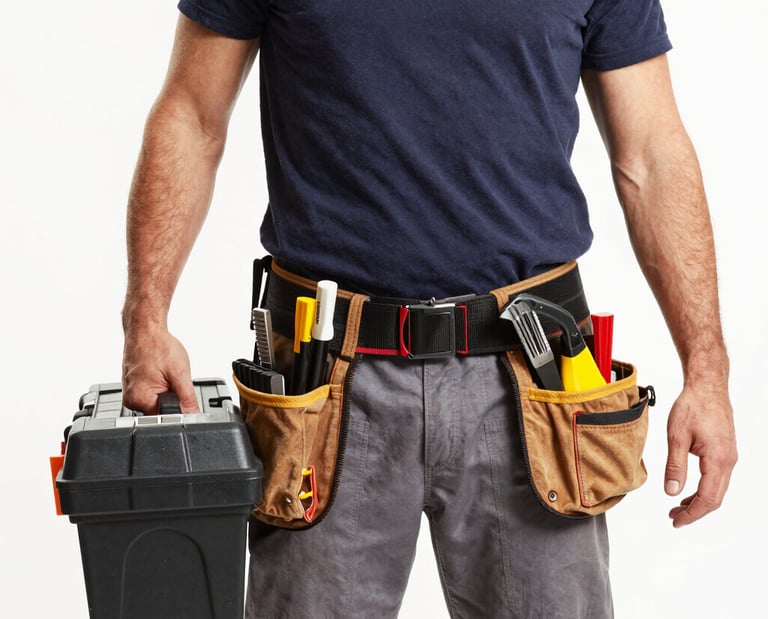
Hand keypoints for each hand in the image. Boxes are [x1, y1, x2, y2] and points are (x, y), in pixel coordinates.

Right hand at [122, 325, 199, 413]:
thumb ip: (187, 398)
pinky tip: (159, 373)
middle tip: (171, 379)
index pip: (165, 417)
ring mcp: (130, 393)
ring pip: (156, 402)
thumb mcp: (180, 373)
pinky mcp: (132, 387)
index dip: (178, 409)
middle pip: (160, 411)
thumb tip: (193, 415)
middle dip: (171, 398)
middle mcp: (131, 399)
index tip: (182, 398)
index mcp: (140, 399)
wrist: (145, 330)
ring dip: (165, 391)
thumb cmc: (158, 345)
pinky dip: (158, 386)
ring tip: (163, 374)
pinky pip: (150, 394)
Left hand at [664, 384, 736, 526]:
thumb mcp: (676, 436)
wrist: (707, 386)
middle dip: (695, 512)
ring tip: (677, 507)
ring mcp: (729, 457)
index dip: (692, 514)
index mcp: (717, 460)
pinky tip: (688, 490)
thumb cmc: (692, 406)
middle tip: (673, 517)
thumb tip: (671, 491)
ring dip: (699, 502)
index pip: (707, 498)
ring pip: (717, 490)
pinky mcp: (725, 451)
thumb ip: (675, 466)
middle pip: (715, 499)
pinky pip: (717, 478)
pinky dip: (703, 489)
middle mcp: (728, 461)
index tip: (676, 521)